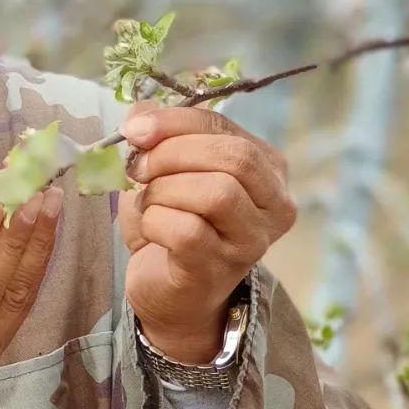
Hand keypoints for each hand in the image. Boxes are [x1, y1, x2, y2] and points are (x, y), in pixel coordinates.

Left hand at [117, 98, 296, 361]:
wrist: (168, 292)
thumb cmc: (172, 224)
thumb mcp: (165, 170)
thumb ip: (157, 136)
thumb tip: (138, 116)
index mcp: (268, 168)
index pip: (224, 126)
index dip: (174, 122)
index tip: (134, 130)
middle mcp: (275, 205)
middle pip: (233, 157)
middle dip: (172, 155)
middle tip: (139, 169)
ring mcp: (252, 241)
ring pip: (217, 193)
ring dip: (165, 191)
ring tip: (149, 202)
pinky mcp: (220, 269)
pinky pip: (189, 231)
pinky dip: (157, 222)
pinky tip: (151, 230)